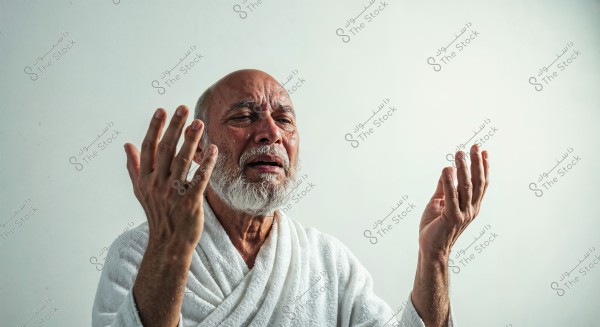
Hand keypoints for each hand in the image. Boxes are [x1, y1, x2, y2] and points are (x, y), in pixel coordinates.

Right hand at [123, 105, 217, 250]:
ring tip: (199, 123)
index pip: (149, 148)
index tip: (162, 110)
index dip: (155, 128)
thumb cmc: (158, 214)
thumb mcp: (141, 191)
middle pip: (165, 149)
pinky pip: (199, 178)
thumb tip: (126, 144)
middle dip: (175, 127)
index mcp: (145, 179)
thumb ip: (134, 166)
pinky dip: (206, 164)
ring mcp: (172, 193)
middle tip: (184, 108)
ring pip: (182, 161)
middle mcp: (156, 184)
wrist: (168, 243)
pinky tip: (213, 150)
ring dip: (191, 140)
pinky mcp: (189, 202)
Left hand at [418, 144, 488, 259]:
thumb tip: (449, 169)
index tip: (483, 151)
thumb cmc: (435, 227)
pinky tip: (447, 170)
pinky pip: (451, 197)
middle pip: (477, 182)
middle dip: (476, 163)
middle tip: (474, 146)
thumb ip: (444, 187)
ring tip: (460, 153)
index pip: (481, 183)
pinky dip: (449, 183)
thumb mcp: (439, 202)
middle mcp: (471, 209)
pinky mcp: (451, 218)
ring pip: (466, 187)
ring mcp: (463, 214)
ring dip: (464, 169)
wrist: (431, 249)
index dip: (483, 167)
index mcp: (471, 205)